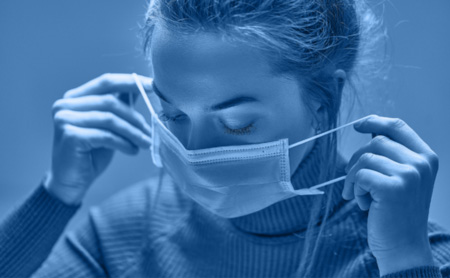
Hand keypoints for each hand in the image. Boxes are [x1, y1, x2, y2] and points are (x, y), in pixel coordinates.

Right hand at [45, 73, 153, 204]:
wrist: (71, 182)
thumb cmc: (91, 153)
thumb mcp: (109, 126)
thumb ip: (119, 106)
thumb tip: (141, 86)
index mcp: (75, 97)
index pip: (106, 82)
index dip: (131, 82)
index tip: (154, 86)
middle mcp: (65, 104)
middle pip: (110, 101)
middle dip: (135, 117)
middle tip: (150, 131)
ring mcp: (64, 119)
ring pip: (110, 119)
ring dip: (133, 132)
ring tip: (145, 143)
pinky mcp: (70, 135)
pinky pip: (106, 135)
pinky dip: (123, 143)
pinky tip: (132, 150)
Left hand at [343, 115, 438, 275]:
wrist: (404, 247)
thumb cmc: (397, 213)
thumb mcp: (402, 179)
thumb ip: (392, 156)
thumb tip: (368, 131)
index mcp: (426, 157)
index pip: (398, 126)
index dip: (375, 121)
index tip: (358, 125)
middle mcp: (421, 163)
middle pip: (375, 141)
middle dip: (357, 160)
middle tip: (354, 181)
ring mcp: (409, 174)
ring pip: (364, 158)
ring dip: (354, 178)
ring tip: (361, 196)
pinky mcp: (393, 187)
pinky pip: (359, 175)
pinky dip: (354, 189)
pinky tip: (363, 205)